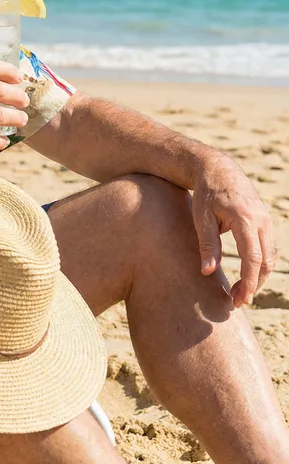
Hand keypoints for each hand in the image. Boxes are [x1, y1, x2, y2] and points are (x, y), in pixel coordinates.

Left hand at [192, 153, 276, 307]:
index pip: (252, 258)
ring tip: (242, 292)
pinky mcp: (265, 222)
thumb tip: (207, 272)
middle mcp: (261, 221)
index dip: (248, 281)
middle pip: (265, 261)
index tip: (239, 299)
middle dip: (254, 284)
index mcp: (244, 219)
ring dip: (259, 276)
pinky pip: (268, 249)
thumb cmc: (206, 194)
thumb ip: (207, 245)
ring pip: (270, 257)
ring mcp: (266, 221)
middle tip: (238, 302)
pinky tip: (249, 276)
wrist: (218, 170)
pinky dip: (261, 265)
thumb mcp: (201, 218)